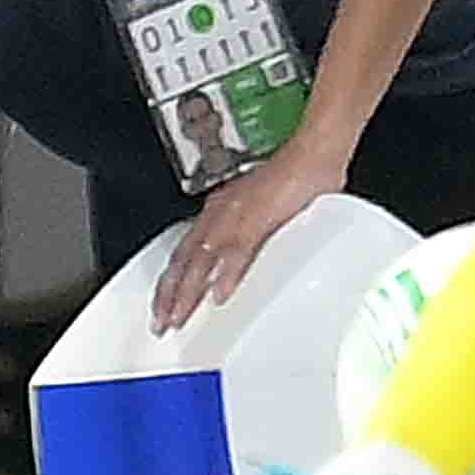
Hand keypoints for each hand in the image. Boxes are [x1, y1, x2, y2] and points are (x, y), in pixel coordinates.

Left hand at [153, 135, 350, 329]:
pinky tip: (219, 296)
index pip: (184, 252)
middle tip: (161, 323)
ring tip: (180, 317)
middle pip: (184, 258)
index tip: (163, 306)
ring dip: (188, 291)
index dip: (171, 281)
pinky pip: (236, 251)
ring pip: (202, 258)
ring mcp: (236, 214)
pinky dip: (226, 275)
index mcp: (220, 211)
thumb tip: (239, 268)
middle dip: (169, 294)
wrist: (314, 152)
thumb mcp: (262, 213)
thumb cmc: (294, 178)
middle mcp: (220, 212)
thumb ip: (248, 239)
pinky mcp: (258, 217)